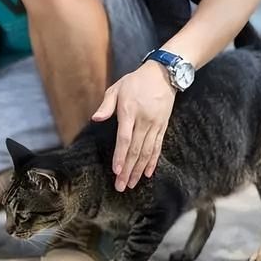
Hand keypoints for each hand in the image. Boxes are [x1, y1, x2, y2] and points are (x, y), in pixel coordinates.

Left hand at [92, 60, 176, 190]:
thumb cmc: (135, 82)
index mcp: (129, 112)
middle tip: (121, 186)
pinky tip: (147, 173)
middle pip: (135, 150)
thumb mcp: (116, 88)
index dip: (120, 156)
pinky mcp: (163, 127)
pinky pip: (158, 147)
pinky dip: (153, 161)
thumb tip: (96, 118)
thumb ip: (106, 105)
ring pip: (147, 152)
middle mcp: (143, 121)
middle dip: (128, 170)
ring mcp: (155, 125)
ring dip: (139, 170)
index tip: (116, 171)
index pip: (124, 139)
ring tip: (131, 184)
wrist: (164, 74)